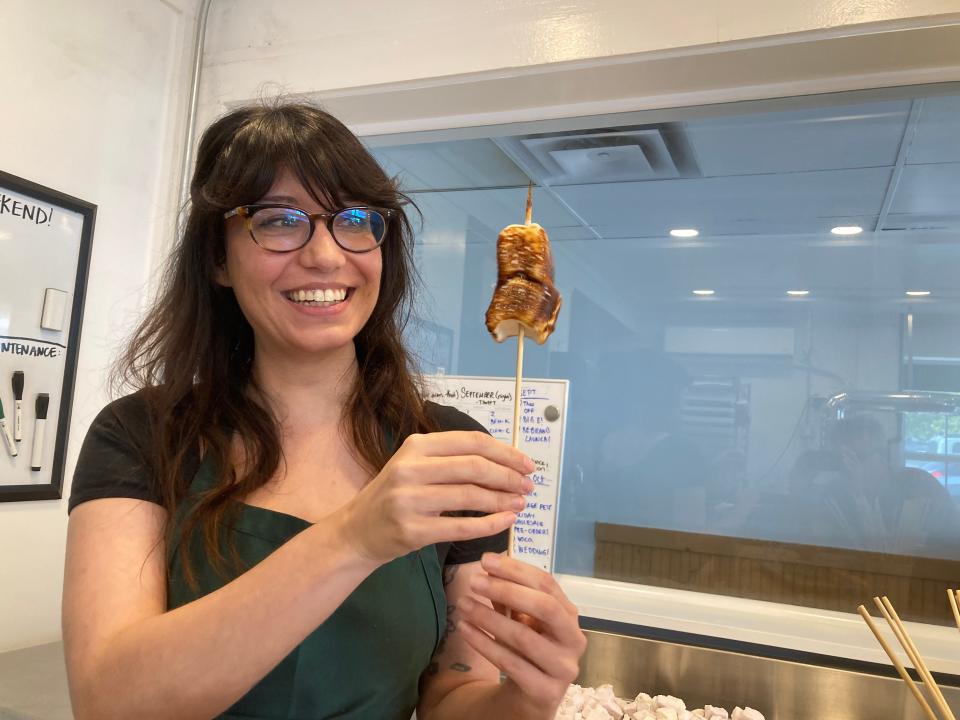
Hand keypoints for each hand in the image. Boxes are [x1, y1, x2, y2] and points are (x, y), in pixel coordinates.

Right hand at [340, 431, 533, 564]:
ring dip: (502, 500)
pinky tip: (506, 521)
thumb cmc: (396, 495)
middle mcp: (410, 469)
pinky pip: (461, 527)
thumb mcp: (416, 466)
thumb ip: (452, 459)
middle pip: (473, 467)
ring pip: (470, 496)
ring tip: (520, 503)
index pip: (471, 442)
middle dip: (508, 476)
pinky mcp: (412, 531)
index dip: (505, 452)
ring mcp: (409, 500)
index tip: (527, 464)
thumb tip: (506, 460)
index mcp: (416, 446)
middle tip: (528, 486)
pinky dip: (489, 524)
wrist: (357, 530)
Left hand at [457, 553, 586, 716]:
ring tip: (463, 605)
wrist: (531, 698)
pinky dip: (484, 644)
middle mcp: (573, 639)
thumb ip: (508, 596)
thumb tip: (488, 567)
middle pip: (544, 607)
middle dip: (507, 590)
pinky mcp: (546, 691)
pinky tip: (464, 630)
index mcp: (568, 614)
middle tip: (475, 582)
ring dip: (488, 618)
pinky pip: (511, 664)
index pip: (546, 584)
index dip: (516, 570)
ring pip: (523, 637)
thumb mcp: (519, 620)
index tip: (486, 560)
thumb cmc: (526, 650)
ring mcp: (563, 667)